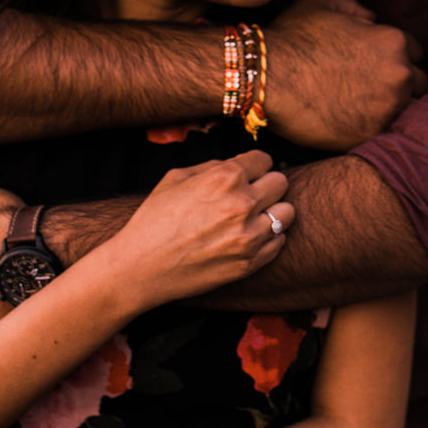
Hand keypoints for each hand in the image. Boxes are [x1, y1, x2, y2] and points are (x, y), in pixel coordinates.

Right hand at [104, 149, 291, 306]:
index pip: (265, 159)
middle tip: (251, 195)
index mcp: (225, 177)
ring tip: (254, 217)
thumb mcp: (176, 177)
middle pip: (281, 183)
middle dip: (267, 185)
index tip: (247, 174)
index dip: (254, 166)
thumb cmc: (154, 219)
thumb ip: (213, 167)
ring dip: (273, 212)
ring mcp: (249, 236)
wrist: (140, 267)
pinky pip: (279, 242)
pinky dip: (269, 238)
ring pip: (287, 213)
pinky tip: (248, 237)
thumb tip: (238, 166)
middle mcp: (242, 204)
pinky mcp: (250, 263)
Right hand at [264, 0, 426, 150]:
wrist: (265, 78)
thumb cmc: (292, 38)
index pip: (415, 53)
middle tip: (376, 89)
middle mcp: (400, 75)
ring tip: (368, 110)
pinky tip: (357, 124)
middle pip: (420, 84)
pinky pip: (386, 135)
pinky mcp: (371, 135)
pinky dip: (375, 130)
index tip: (379, 66)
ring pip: (408, 112)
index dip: (396, 57)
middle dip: (402, 85)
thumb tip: (370, 16)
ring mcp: (388, 109)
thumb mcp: (321, 4)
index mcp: (394, 41)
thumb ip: (354, 5)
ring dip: (393, 109)